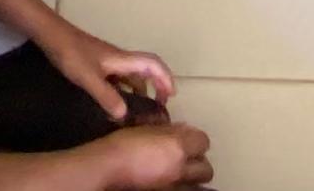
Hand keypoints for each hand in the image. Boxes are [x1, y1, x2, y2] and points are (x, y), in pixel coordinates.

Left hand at [41, 28, 177, 122]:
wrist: (51, 35)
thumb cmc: (71, 53)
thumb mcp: (89, 78)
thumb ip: (107, 96)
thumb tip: (124, 115)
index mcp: (122, 59)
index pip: (153, 64)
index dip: (166, 78)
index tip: (171, 96)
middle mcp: (119, 58)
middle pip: (145, 69)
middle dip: (156, 86)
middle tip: (156, 107)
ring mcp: (107, 60)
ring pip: (130, 75)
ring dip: (138, 89)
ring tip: (135, 110)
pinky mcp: (96, 63)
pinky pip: (117, 77)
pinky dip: (121, 89)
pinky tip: (111, 103)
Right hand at [86, 123, 215, 187]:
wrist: (107, 169)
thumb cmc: (122, 144)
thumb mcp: (145, 127)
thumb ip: (167, 129)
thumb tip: (182, 129)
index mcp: (177, 146)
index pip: (203, 141)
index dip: (195, 138)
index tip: (186, 136)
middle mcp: (181, 168)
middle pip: (206, 168)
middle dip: (199, 162)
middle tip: (186, 157)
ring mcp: (175, 185)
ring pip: (198, 183)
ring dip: (193, 177)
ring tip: (181, 171)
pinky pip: (184, 189)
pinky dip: (182, 185)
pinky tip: (171, 180)